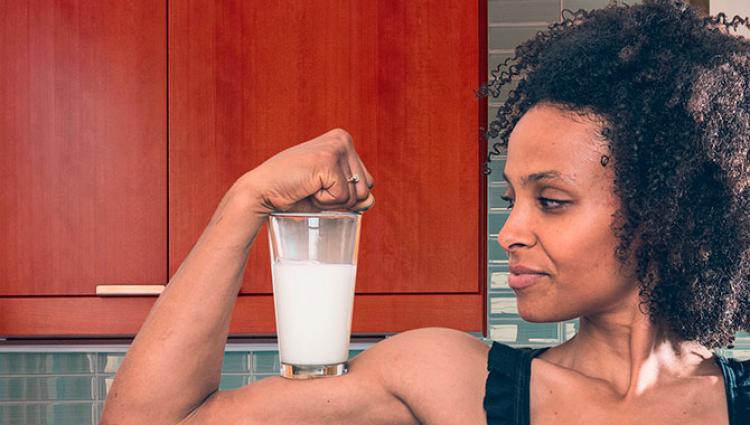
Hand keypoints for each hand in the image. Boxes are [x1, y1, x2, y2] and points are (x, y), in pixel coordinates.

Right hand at [237, 129, 374, 214]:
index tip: (319, 185)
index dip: (344, 194)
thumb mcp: (331, 193)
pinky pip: (342, 198)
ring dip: (332, 201)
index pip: (366, 181)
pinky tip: (307, 188)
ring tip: (310, 187)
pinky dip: (323, 202)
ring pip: (355, 195)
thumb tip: (370, 201)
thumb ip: (355, 195)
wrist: (262, 191)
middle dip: (340, 199)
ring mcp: (336, 148)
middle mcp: (343, 139)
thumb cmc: (295, 192)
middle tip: (313, 188)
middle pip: (364, 188)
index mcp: (344, 141)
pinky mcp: (328, 161)